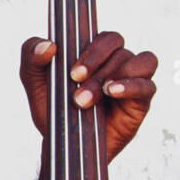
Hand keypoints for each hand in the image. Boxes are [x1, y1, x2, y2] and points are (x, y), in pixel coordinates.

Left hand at [20, 32, 157, 161]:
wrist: (63, 143)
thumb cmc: (53, 108)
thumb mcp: (34, 81)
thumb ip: (31, 56)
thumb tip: (48, 45)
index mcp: (94, 54)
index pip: (104, 36)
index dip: (92, 48)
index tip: (71, 71)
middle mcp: (115, 63)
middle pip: (118, 44)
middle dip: (95, 60)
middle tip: (75, 79)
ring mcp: (131, 80)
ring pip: (137, 61)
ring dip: (110, 75)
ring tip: (88, 97)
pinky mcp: (140, 101)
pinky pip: (148, 85)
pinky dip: (131, 85)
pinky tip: (111, 92)